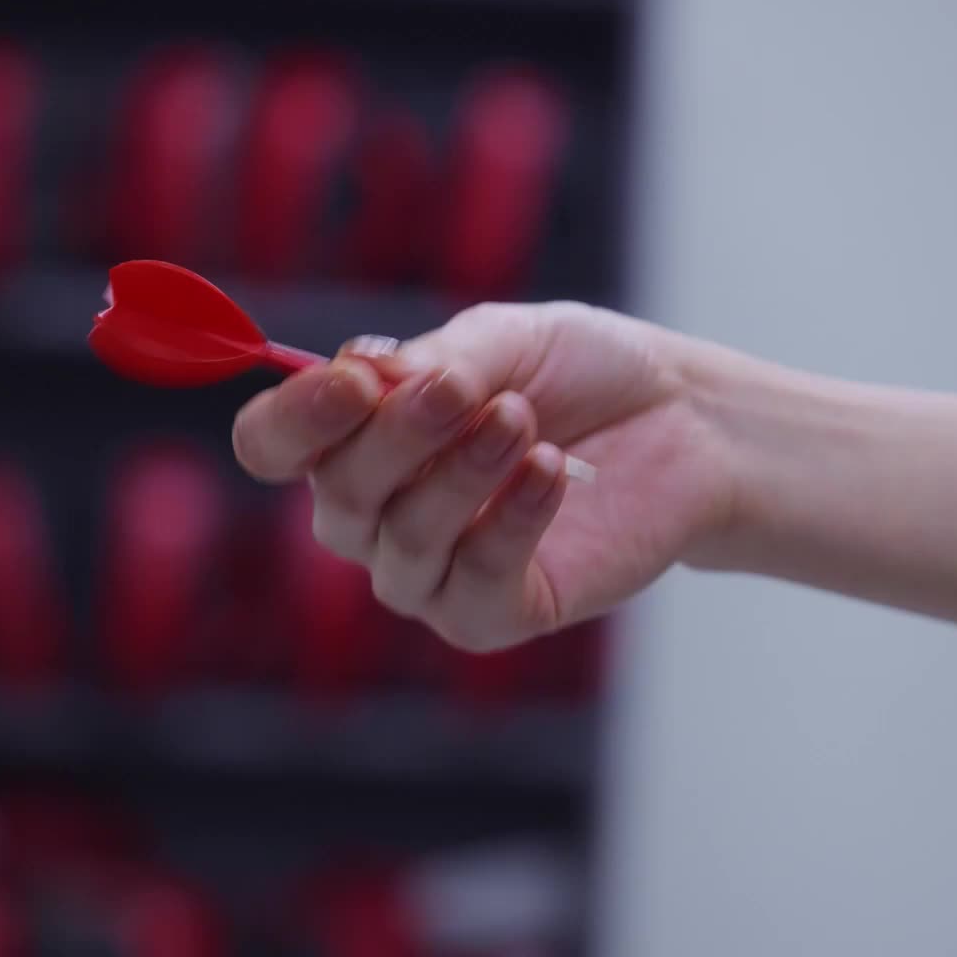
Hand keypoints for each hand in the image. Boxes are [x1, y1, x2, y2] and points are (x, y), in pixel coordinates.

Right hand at [232, 301, 732, 651]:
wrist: (684, 421)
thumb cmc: (581, 374)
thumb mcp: (506, 340)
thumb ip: (433, 362)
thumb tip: (366, 378)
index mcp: (354, 437)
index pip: (273, 445)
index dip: (295, 418)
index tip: (353, 381)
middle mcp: (373, 516)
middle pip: (335, 495)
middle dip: (399, 435)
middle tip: (466, 389)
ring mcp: (428, 574)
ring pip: (405, 541)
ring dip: (463, 473)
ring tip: (523, 421)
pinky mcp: (492, 616)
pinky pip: (474, 584)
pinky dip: (511, 521)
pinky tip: (552, 472)